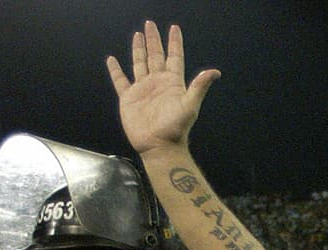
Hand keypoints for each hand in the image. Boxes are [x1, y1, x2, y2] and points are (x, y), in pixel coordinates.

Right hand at [107, 21, 219, 156]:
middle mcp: (158, 83)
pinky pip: (120, 80)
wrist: (159, 145)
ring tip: (138, 35)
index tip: (174, 28)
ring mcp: (143, 89)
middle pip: (156, 55)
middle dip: (154, 40)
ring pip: (140, 63)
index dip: (174, 43)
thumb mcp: (190, 105)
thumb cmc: (176, 128)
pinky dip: (116, 70)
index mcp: (172, 83)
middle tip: (150, 24)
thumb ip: (199, 87)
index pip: (174, 57)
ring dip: (139, 49)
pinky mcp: (129, 98)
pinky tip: (112, 60)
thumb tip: (215, 72)